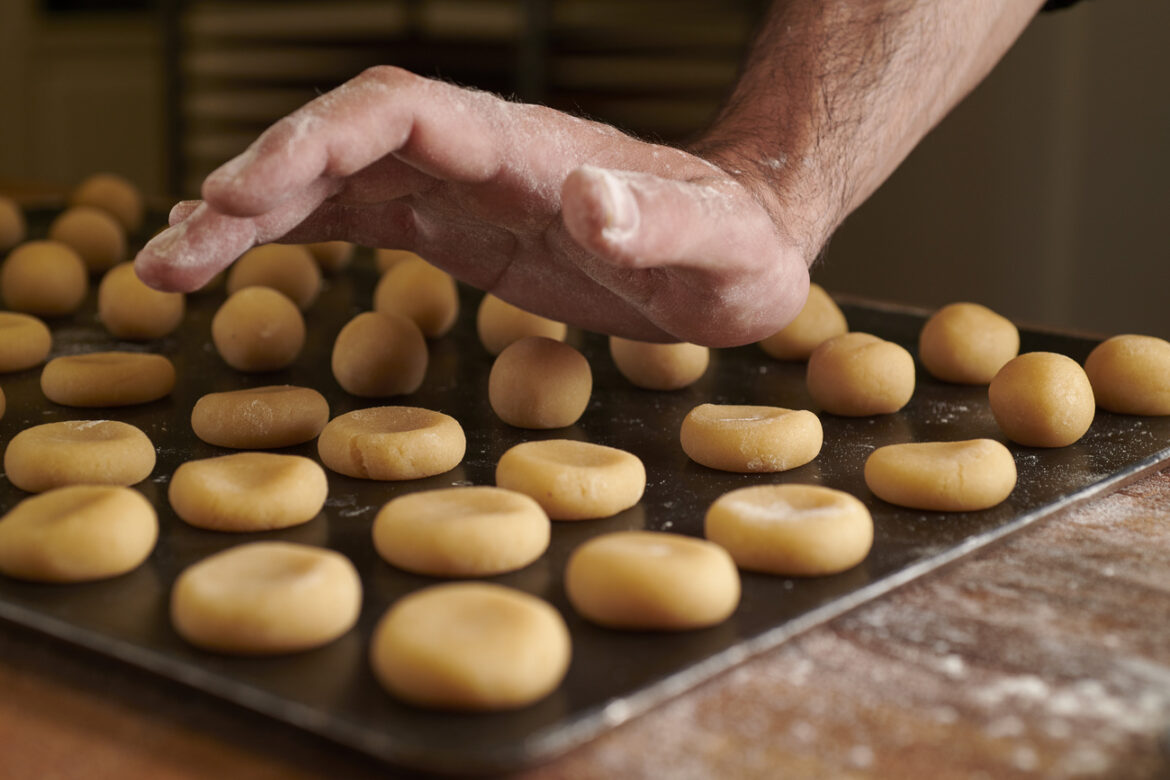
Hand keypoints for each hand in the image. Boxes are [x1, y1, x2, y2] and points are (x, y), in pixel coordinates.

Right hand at [134, 67, 811, 346]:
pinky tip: (237, 259)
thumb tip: (590, 201)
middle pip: (340, 140)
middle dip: (251, 186)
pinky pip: (357, 217)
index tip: (239, 194)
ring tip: (168, 267)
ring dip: (248, 216)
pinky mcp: (462, 228)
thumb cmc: (737, 248)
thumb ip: (659, 223)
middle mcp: (482, 158)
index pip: (400, 112)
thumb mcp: (721, 249)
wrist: (740, 243)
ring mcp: (465, 191)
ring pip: (333, 179)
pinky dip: (291, 234)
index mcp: (529, 152)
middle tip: (169, 253)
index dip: (314, 142)